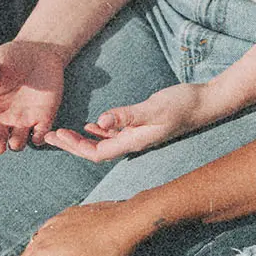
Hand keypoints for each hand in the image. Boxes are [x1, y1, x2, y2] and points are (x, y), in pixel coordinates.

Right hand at [0, 40, 68, 153]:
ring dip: (16, 144)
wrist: (39, 53)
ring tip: (15, 140)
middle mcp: (2, 118)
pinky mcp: (42, 119)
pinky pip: (40, 136)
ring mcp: (22, 121)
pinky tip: (38, 132)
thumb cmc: (11, 56)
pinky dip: (40, 138)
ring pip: (17, 143)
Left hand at [44, 83, 217, 162]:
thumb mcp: (153, 108)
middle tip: (49, 136)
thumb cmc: (183, 104)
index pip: (96, 153)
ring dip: (82, 139)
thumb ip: (127, 115)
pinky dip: (99, 131)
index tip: (56, 136)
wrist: (206, 103)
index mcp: (133, 142)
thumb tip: (99, 123)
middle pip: (95, 151)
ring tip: (62, 133)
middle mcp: (133, 143)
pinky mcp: (142, 127)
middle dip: (72, 146)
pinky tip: (91, 125)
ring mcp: (137, 137)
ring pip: (103, 143)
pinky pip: (114, 135)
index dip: (75, 147)